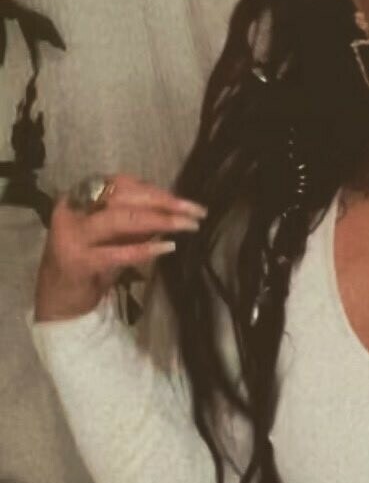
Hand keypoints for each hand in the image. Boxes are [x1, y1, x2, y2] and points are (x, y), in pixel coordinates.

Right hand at [34, 174, 207, 321]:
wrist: (59, 299)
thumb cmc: (91, 263)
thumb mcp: (115, 236)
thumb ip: (138, 221)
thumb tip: (174, 209)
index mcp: (80, 197)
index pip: (121, 183)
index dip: (155, 190)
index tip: (184, 201)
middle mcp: (73, 210)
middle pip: (122, 196)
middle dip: (163, 202)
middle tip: (195, 211)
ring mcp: (73, 235)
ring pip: (120, 219)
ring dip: (159, 220)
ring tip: (188, 226)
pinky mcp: (78, 261)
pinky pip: (117, 251)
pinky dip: (145, 248)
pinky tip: (168, 247)